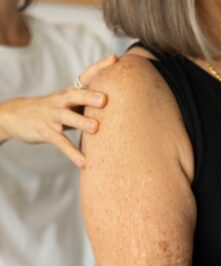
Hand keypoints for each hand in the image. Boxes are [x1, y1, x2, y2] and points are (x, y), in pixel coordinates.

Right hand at [0, 54, 117, 167]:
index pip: (85, 76)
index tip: (115, 59)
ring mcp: (52, 116)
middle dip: (90, 96)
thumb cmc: (51, 109)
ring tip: (96, 128)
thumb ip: (88, 102)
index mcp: (70, 93)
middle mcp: (61, 101)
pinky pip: (61, 144)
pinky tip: (84, 163)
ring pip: (67, 118)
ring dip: (81, 123)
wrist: (14, 115)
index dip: (99, 67)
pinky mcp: (45, 131)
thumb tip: (118, 102)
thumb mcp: (68, 102)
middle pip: (76, 95)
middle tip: (105, 99)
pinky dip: (72, 153)